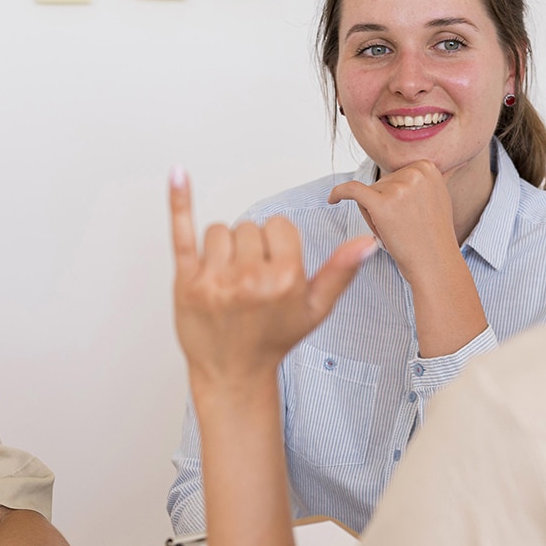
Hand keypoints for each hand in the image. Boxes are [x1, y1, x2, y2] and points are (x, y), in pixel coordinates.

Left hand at [171, 169, 374, 386]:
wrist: (233, 372)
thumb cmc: (273, 339)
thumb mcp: (315, 309)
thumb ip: (340, 272)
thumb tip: (367, 242)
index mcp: (284, 279)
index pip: (279, 226)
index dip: (277, 244)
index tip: (273, 267)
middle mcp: (249, 278)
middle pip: (248, 227)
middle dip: (250, 248)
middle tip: (249, 281)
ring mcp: (214, 280)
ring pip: (219, 231)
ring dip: (223, 248)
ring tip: (227, 278)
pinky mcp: (186, 282)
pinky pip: (182, 233)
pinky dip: (179, 202)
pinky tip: (178, 173)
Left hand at [326, 160, 457, 285]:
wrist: (433, 263)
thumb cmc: (429, 236)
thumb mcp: (435, 197)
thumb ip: (420, 181)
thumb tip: (408, 169)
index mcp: (427, 168)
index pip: (394, 175)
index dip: (395, 196)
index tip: (406, 214)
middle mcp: (415, 173)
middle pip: (381, 183)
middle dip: (385, 204)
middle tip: (404, 226)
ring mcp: (399, 187)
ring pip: (369, 193)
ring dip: (374, 213)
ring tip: (396, 230)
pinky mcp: (382, 203)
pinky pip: (351, 190)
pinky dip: (338, 193)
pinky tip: (331, 200)